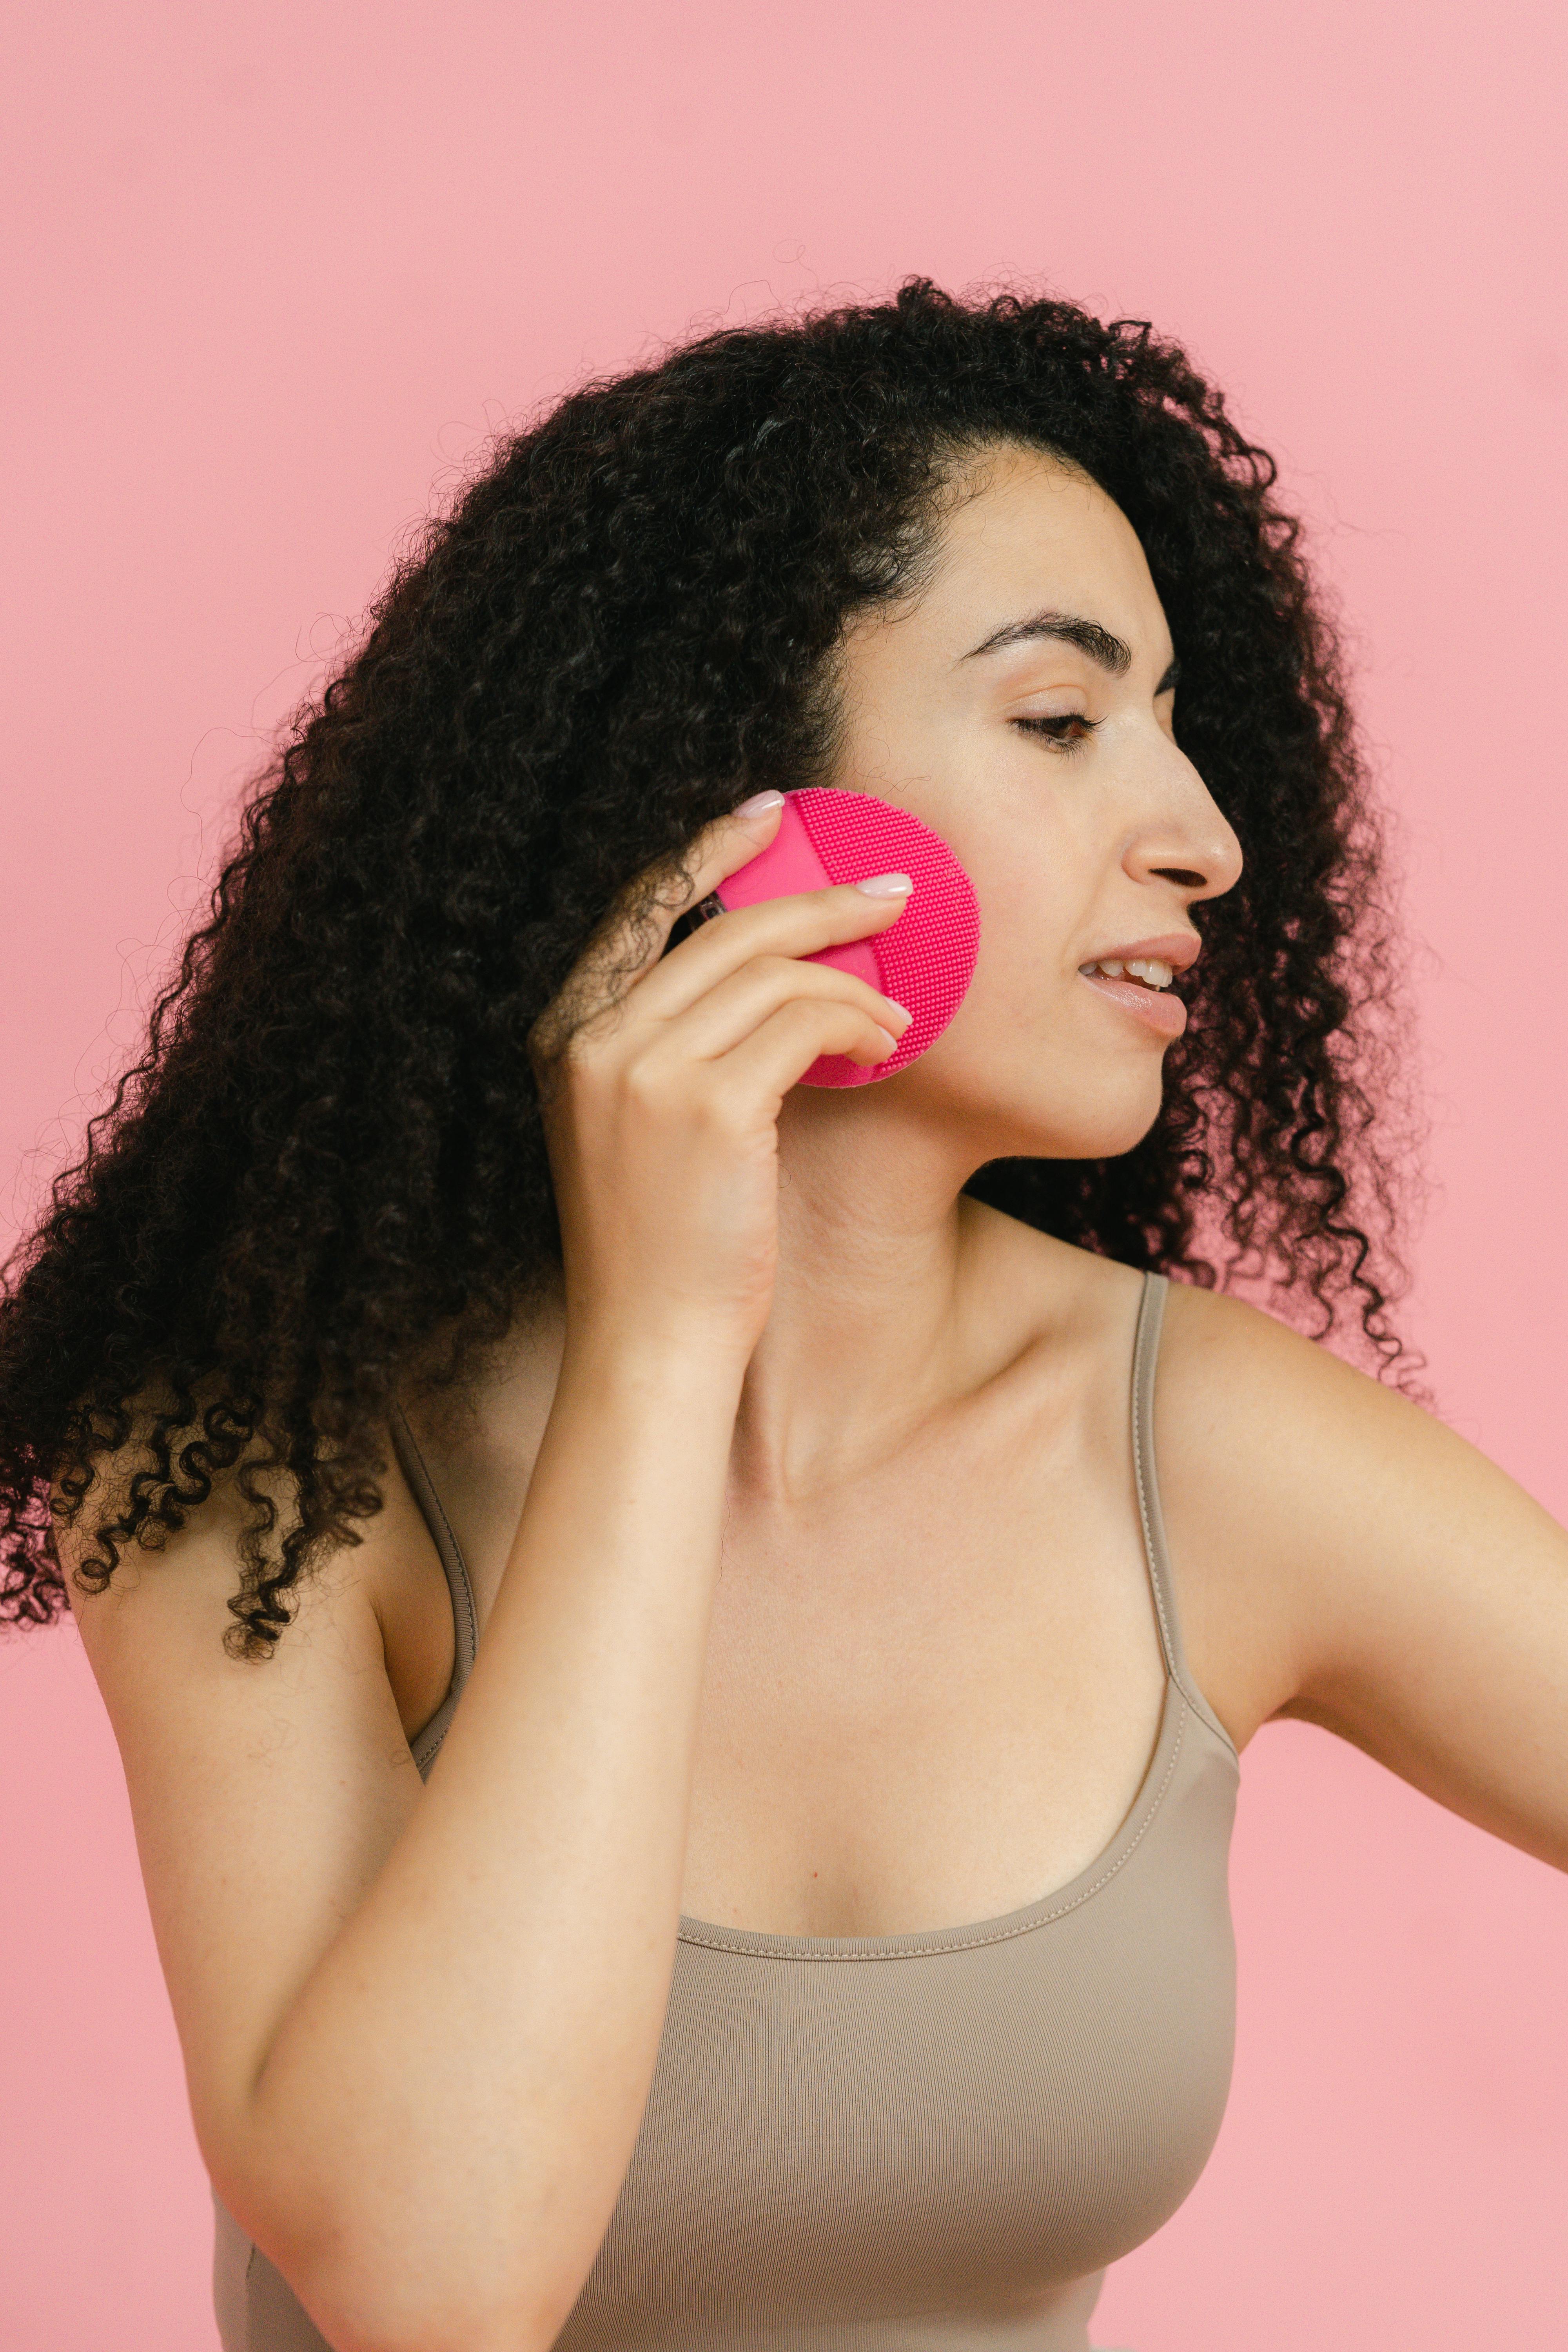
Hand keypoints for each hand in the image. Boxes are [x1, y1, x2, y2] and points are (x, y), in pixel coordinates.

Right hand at [527, 792, 914, 1359]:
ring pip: (772, 971)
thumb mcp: (640, 1129)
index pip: (641, 910)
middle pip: (723, 929)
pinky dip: (857, 1021)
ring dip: (854, 978)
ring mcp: (643, 1069)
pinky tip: (885, 1044)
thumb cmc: (659, 1246)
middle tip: (891, 891)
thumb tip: (771, 975)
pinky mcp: (707, 1106)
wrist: (647, 1341)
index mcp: (565, 1037)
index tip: (770, 817)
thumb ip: (674, 1047)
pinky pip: (803, 1022)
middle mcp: (592, 1039)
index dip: (710, 855)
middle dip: (818, 898)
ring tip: (899, 1008)